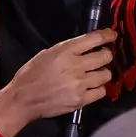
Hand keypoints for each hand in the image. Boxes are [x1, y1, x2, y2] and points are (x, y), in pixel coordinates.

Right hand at [0, 27, 116, 136]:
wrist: (23, 99)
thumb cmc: (32, 74)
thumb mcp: (47, 53)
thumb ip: (68, 49)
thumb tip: (88, 46)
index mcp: (65, 51)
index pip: (95, 39)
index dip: (108, 36)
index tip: (112, 36)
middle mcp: (75, 65)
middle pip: (106, 56)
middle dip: (106, 55)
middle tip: (103, 57)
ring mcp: (79, 84)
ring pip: (106, 74)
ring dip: (103, 73)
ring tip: (95, 74)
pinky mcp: (81, 100)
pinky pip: (101, 91)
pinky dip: (98, 88)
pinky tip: (91, 87)